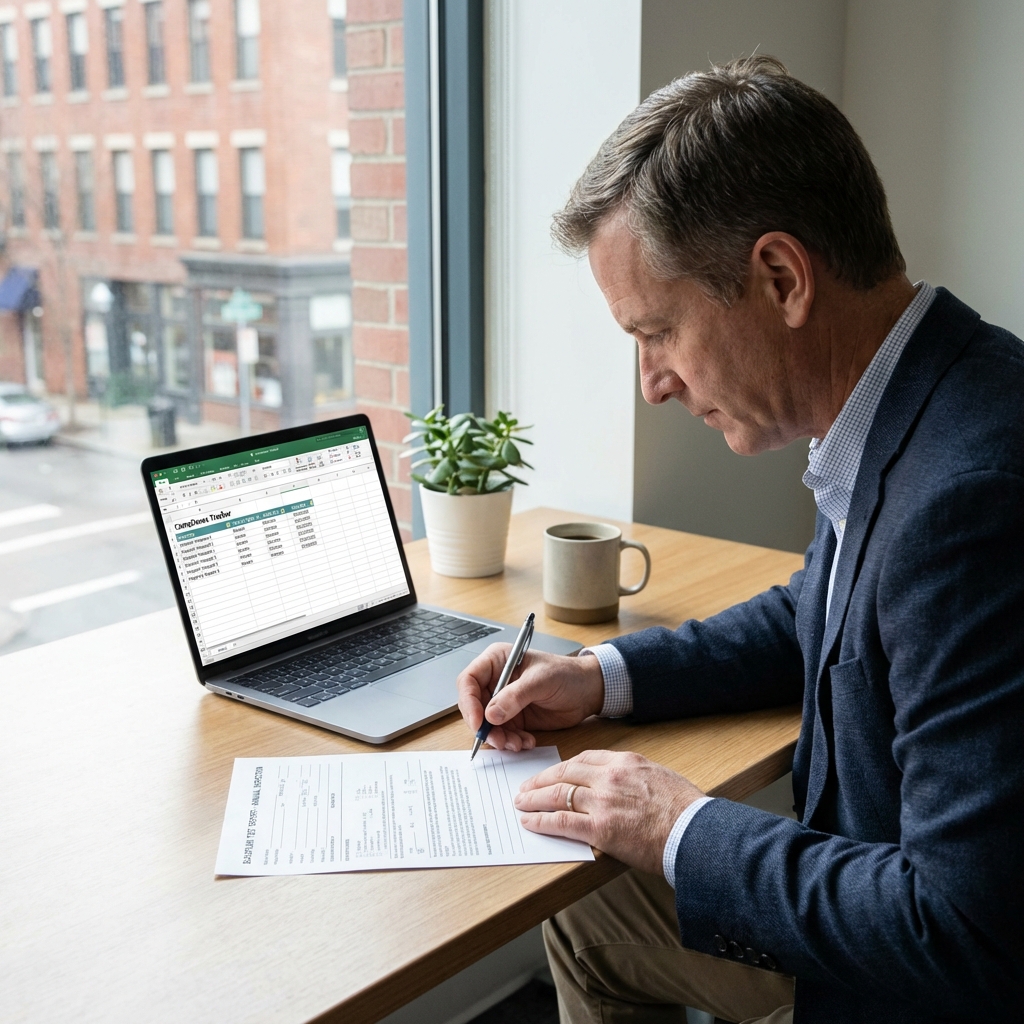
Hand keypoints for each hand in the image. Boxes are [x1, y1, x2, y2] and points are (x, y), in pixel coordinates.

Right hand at [456, 647, 604, 751]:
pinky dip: (511, 742)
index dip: (468, 702)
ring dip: (499, 738)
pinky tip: (527, 742)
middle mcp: (496, 681)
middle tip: (498, 740)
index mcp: (497, 661)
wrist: (588, 691)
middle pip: (474, 706)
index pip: (469, 680)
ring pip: (487, 725)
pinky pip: (503, 734)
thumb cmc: (567, 674)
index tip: (479, 721)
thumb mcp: (541, 681)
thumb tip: (491, 715)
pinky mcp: (513, 718)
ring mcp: (503, 701)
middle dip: (484, 726)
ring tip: (517, 743)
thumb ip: (515, 696)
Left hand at [513, 749, 704, 874]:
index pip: (584, 758)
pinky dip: (542, 821)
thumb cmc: (685, 810)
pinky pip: (562, 822)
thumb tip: (621, 785)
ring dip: (534, 799)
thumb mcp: (659, 777)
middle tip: (525, 786)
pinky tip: (529, 822)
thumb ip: (635, 776)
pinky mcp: (600, 829)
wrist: (695, 833)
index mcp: (625, 762)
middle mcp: (610, 777)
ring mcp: (603, 802)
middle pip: (565, 772)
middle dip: (541, 779)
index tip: (553, 773)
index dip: (563, 767)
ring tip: (520, 803)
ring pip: (558, 795)